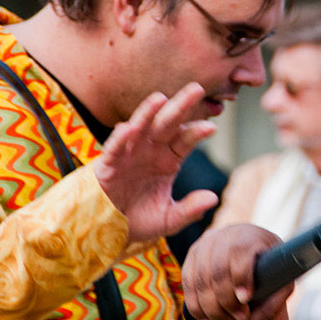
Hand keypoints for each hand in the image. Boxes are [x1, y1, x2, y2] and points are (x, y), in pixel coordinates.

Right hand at [92, 82, 218, 243]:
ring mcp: (129, 154)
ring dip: (149, 112)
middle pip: (168, 124)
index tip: (210, 128)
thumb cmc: (139, 220)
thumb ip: (190, 210)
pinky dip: (121, 138)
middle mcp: (151, 151)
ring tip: (161, 97)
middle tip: (197, 88)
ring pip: (141, 128)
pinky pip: (114, 148)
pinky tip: (130, 127)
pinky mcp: (108, 164)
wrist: (107, 231)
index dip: (197, 132)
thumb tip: (212, 198)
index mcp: (169, 160)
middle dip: (181, 106)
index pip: (186, 140)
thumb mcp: (169, 219)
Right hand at [182, 224, 291, 319]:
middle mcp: (225, 235)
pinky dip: (197, 308)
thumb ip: (267, 310)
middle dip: (226, 303)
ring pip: (199, 281)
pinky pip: (188, 285)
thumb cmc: (271, 269)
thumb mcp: (281, 286)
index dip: (240, 278)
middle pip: (216, 272)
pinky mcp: (193, 254)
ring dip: (211, 310)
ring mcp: (206, 243)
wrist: (255, 248)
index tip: (246, 300)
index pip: (239, 254)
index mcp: (251, 237)